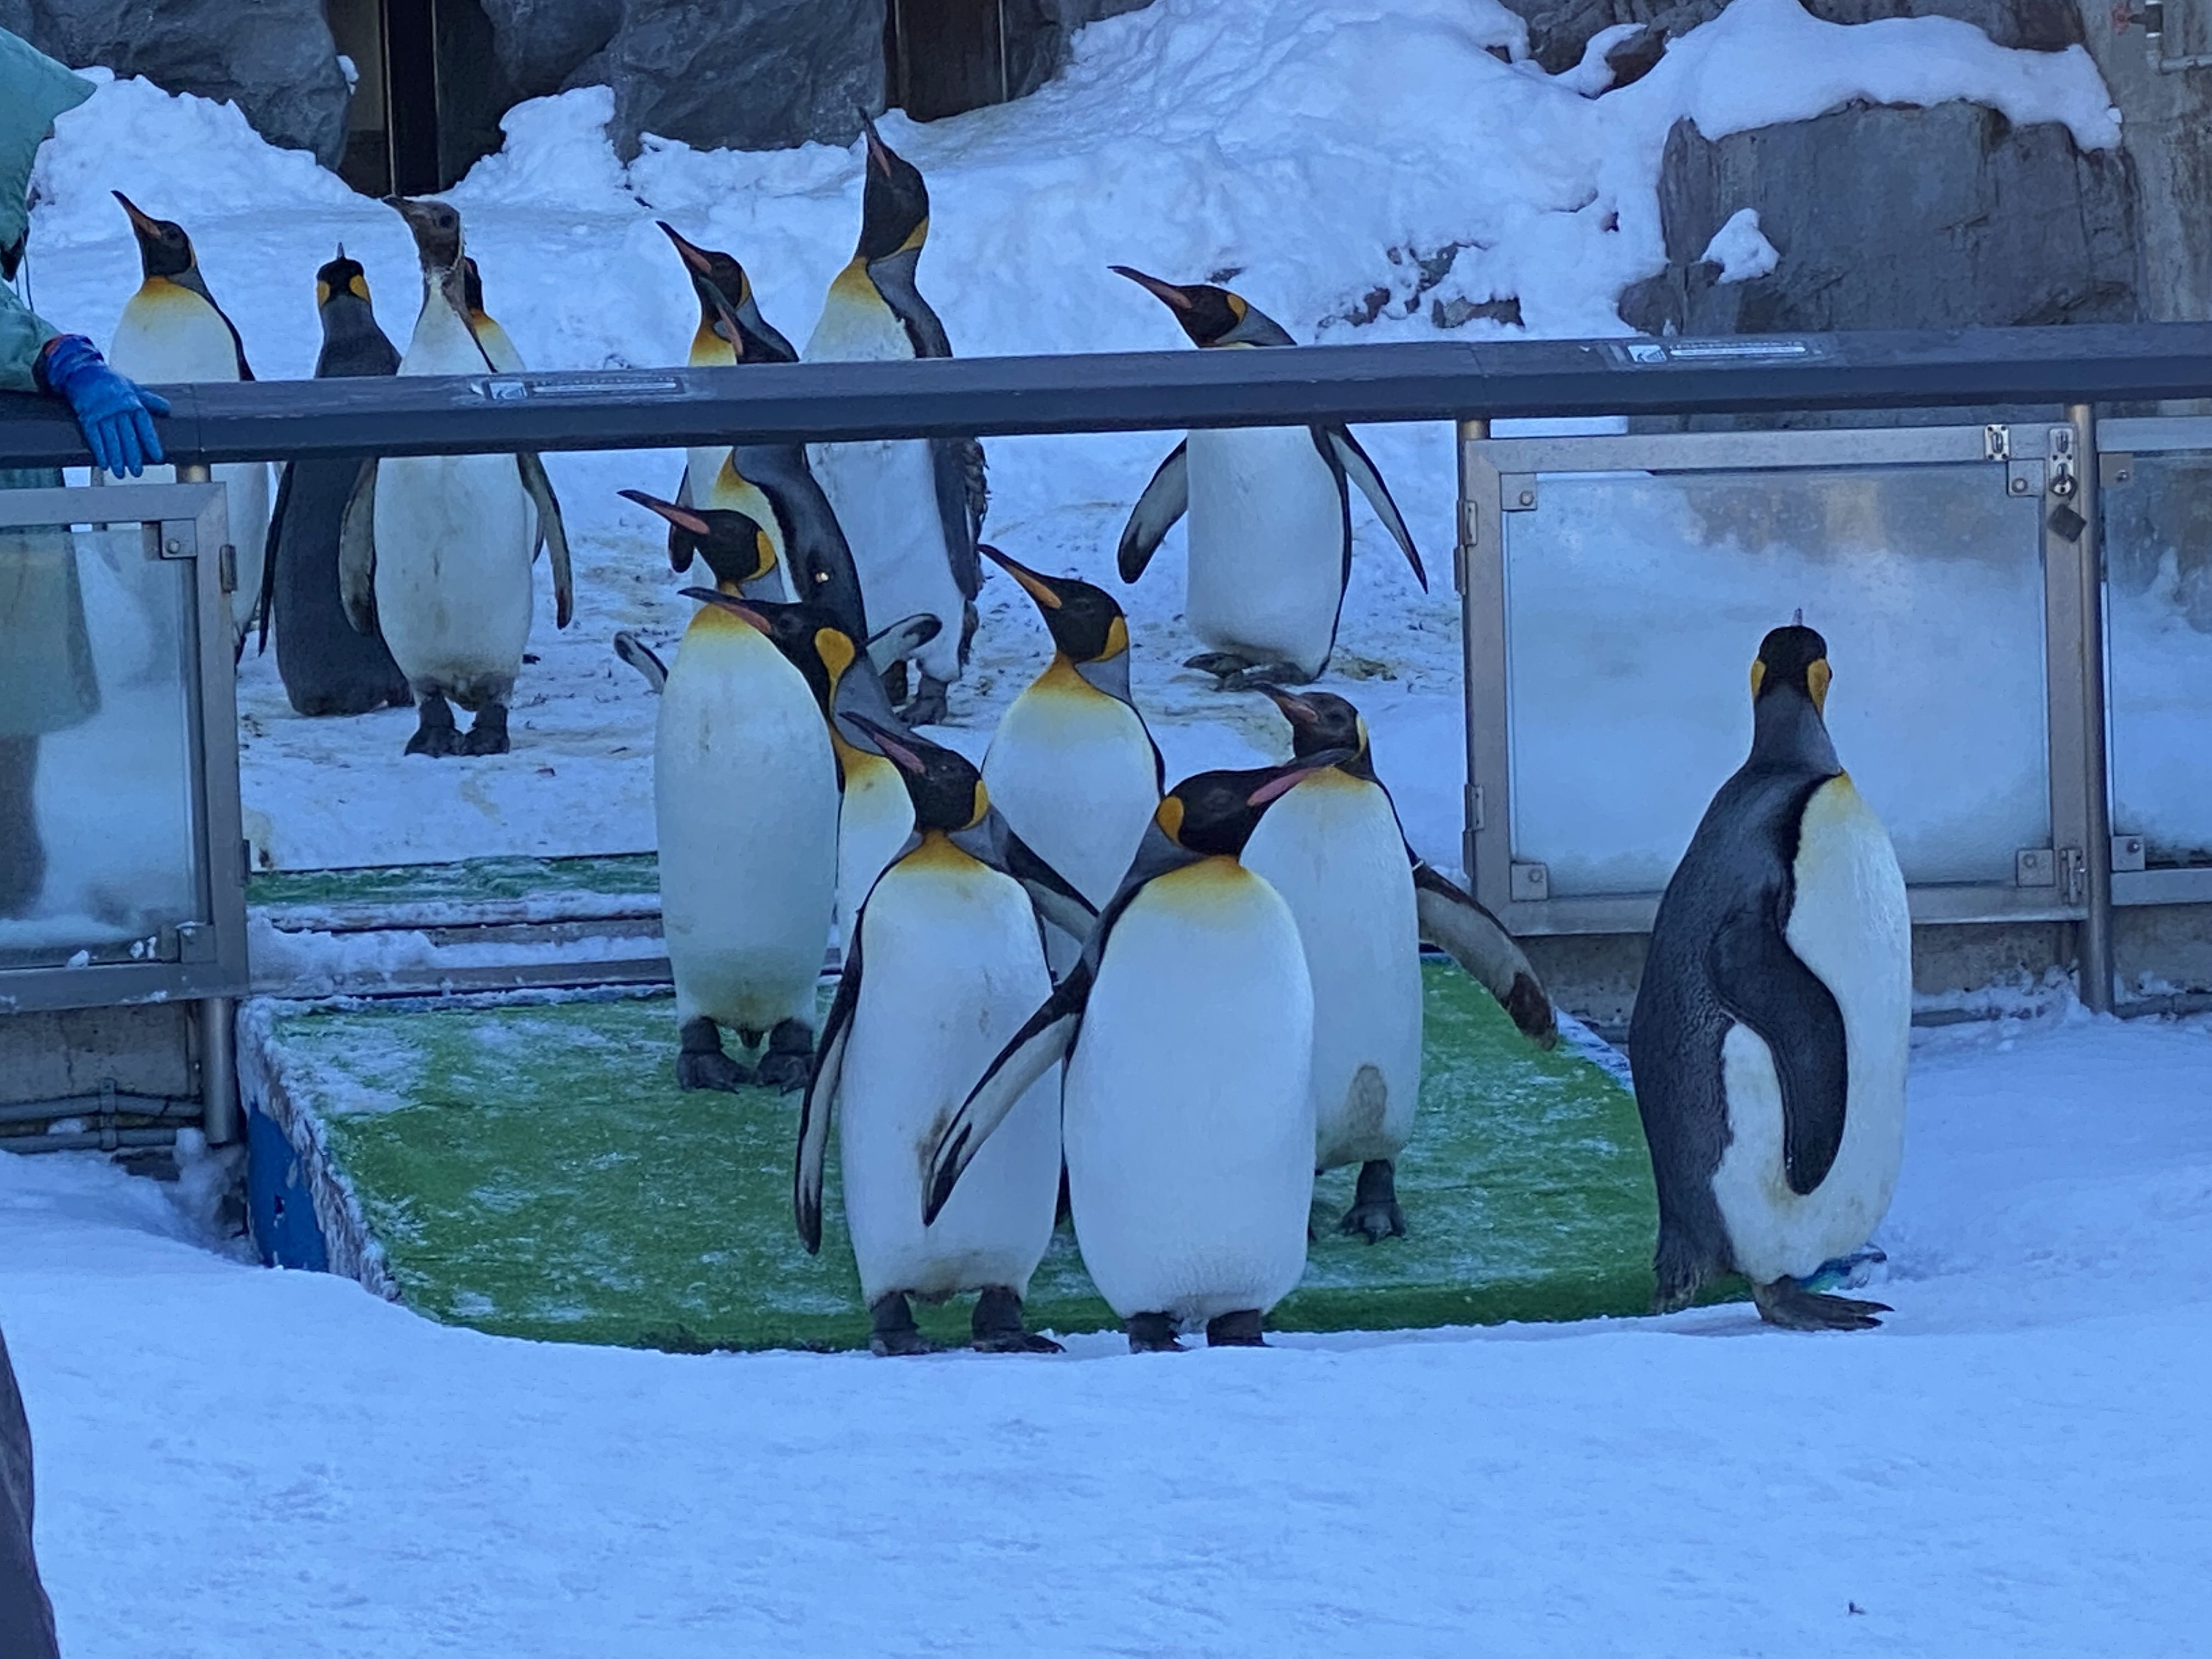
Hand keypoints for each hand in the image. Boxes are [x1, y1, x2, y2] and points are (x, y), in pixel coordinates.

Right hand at [36, 333, 171, 478]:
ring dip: (116, 458)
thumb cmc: (112, 383)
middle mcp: (118, 409)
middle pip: (127, 436)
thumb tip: (168, 410)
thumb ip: (149, 401)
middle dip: (132, 456)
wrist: (83, 371)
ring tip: (121, 473)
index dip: (151, 442)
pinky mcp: (87, 416)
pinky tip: (104, 464)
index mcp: (132, 402)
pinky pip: (93, 436)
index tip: (158, 458)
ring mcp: (101, 413)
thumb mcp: (133, 388)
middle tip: (137, 472)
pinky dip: (99, 451)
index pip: (144, 425)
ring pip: (111, 439)